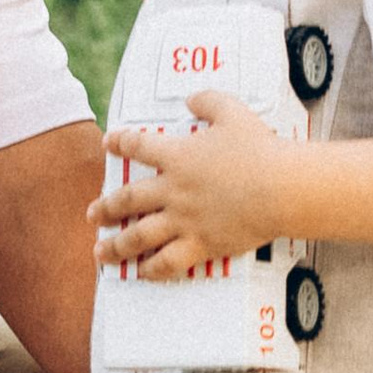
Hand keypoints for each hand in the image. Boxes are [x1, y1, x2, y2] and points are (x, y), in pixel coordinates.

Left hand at [92, 90, 293, 281]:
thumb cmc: (260, 150)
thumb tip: (192, 99)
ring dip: (116, 245)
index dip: (120, 143)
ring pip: (139, 236)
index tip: (108, 143)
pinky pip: (168, 262)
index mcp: (178, 155)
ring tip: (101, 252)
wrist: (280, 187)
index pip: (138, 146)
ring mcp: (184, 220)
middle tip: (92, 214)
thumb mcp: (232, 112)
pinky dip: (152, 269)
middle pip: (127, 199)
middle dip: (105, 207)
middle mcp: (173, 189)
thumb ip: (208, 101)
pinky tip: (142, 273)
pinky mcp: (201, 244)